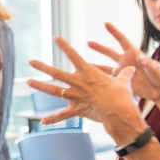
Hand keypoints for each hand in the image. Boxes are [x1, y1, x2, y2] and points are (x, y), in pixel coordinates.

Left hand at [28, 35, 145, 141]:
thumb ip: (125, 74)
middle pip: (57, 73)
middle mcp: (79, 83)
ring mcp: (76, 97)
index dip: (65, 46)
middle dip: (42, 66)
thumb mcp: (124, 82)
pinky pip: (63, 115)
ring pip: (54, 91)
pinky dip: (53, 118)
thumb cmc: (122, 96)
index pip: (74, 56)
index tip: (56, 38)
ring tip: (29, 81)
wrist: (120, 112)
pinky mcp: (78, 110)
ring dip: (40, 86)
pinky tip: (43, 121)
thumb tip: (131, 69)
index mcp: (89, 73)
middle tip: (31, 61)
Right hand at [87, 23, 159, 102]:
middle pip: (110, 52)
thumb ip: (149, 64)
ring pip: (106, 67)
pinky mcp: (122, 83)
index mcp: (134, 54)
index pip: (122, 40)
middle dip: (99, 48)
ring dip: (95, 66)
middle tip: (88, 43)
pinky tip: (91, 80)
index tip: (105, 23)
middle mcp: (126, 61)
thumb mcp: (157, 68)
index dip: (114, 32)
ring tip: (83, 64)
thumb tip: (141, 58)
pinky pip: (109, 80)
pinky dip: (101, 80)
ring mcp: (123, 72)